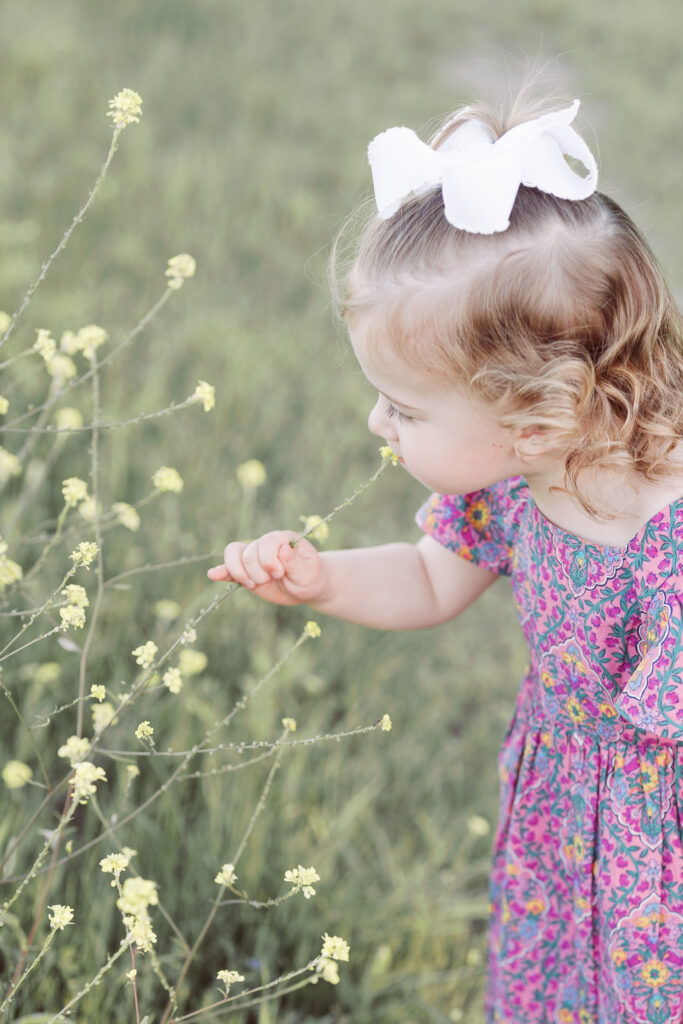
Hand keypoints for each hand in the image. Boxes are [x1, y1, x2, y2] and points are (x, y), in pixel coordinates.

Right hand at [207, 531, 326, 605]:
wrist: (306, 587)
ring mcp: (253, 557)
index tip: (280, 573)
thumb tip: (283, 550)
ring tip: (253, 584)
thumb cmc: (310, 576)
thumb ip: (295, 562)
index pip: (266, 541)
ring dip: (240, 573)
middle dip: (258, 572)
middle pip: (248, 553)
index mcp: (282, 538)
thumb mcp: (308, 571)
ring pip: (233, 555)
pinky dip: (221, 571)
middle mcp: (265, 544)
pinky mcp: (246, 571)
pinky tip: (214, 575)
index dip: (269, 559)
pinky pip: (229, 568)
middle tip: (274, 579)